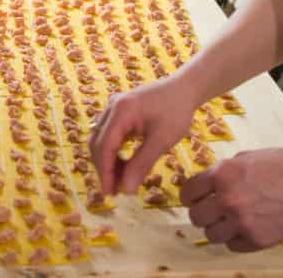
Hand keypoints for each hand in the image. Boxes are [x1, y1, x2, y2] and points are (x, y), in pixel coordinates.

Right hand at [89, 76, 197, 195]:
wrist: (184, 88)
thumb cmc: (176, 111)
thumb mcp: (162, 139)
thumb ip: (143, 164)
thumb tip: (127, 190)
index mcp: (121, 111)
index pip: (104, 145)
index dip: (105, 172)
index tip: (110, 194)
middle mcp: (112, 107)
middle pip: (98, 142)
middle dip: (105, 168)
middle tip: (116, 191)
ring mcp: (114, 107)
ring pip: (101, 139)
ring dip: (108, 161)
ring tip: (121, 181)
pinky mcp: (119, 111)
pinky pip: (109, 134)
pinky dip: (113, 152)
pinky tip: (124, 165)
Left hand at [180, 149, 282, 251]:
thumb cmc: (282, 165)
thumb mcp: (247, 157)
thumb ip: (224, 170)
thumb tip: (207, 181)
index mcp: (222, 175)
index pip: (188, 192)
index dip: (189, 195)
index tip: (193, 197)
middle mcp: (227, 200)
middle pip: (196, 217)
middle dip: (201, 212)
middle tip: (210, 210)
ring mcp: (241, 223)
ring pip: (211, 235)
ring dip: (216, 227)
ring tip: (228, 220)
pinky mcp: (255, 240)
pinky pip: (232, 246)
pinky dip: (235, 239)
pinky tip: (244, 227)